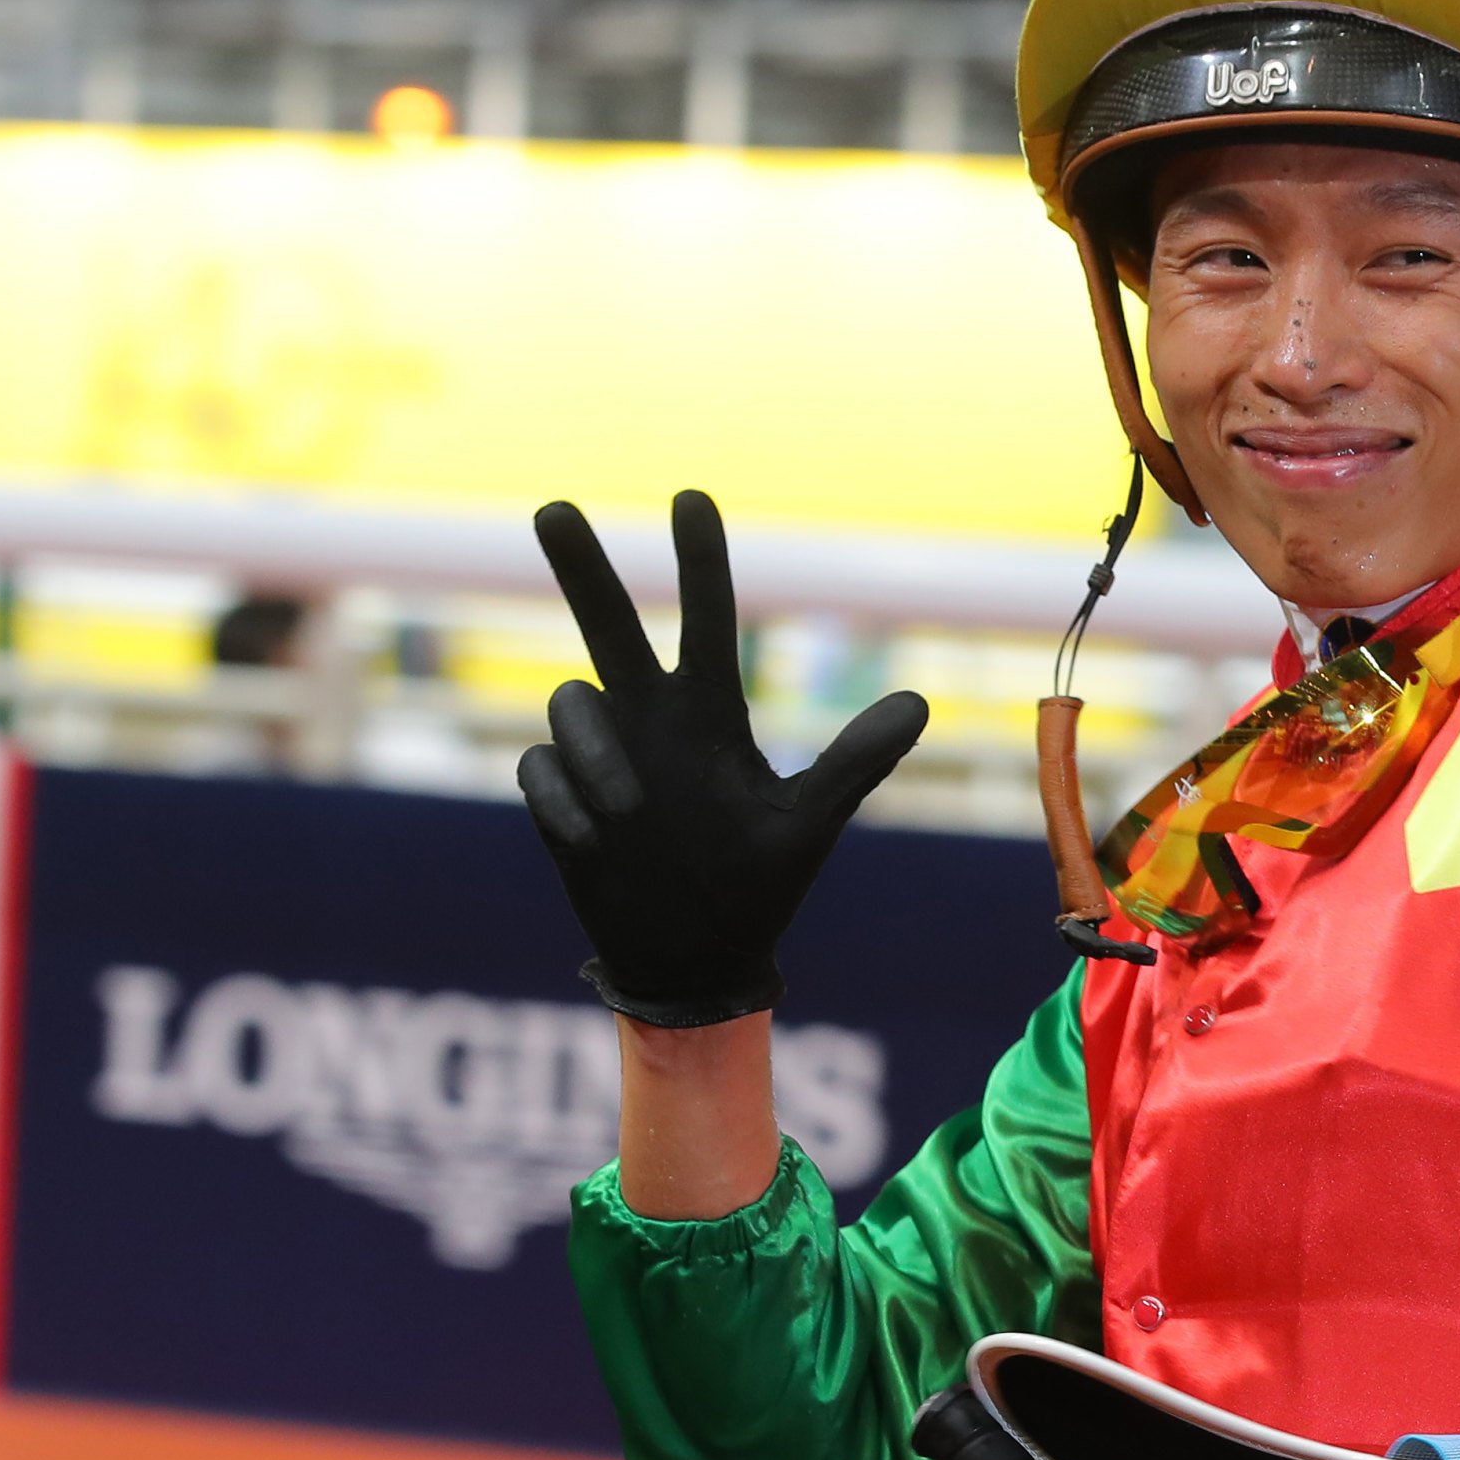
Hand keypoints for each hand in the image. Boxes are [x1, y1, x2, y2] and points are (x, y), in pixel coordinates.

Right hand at [517, 491, 928, 1026]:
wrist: (695, 960)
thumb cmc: (759, 888)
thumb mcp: (810, 824)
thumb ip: (854, 763)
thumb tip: (919, 701)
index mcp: (712, 715)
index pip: (706, 620)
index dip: (701, 561)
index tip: (691, 499)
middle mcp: (651, 719)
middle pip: (608, 623)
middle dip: (583, 567)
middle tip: (555, 508)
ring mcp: (600, 757)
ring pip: (571, 700)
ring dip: (593, 749)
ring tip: (627, 813)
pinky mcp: (558, 799)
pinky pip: (539, 768)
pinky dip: (563, 797)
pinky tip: (593, 838)